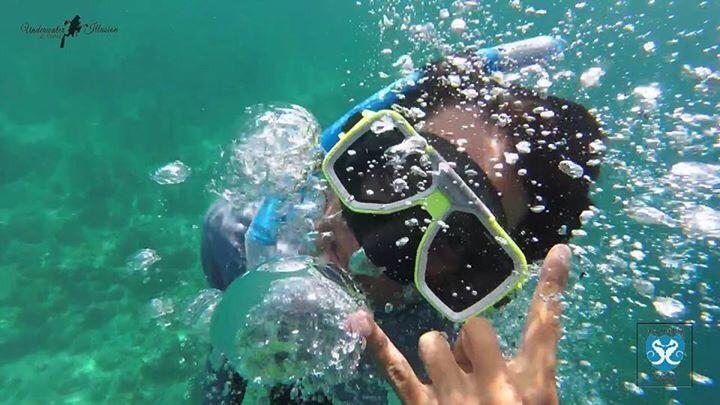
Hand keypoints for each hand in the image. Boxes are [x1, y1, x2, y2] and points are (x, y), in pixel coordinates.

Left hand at [354, 244, 570, 404]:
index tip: (559, 251)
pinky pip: (395, 369)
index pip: (546, 327)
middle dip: (474, 341)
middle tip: (476, 368)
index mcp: (533, 389)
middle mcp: (494, 387)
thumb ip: (521, 379)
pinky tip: (360, 320)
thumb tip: (487, 350)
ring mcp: (454, 397)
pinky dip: (377, 344)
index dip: (553, 286)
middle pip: (476, 327)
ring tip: (448, 378)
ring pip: (435, 341)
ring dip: (439, 354)